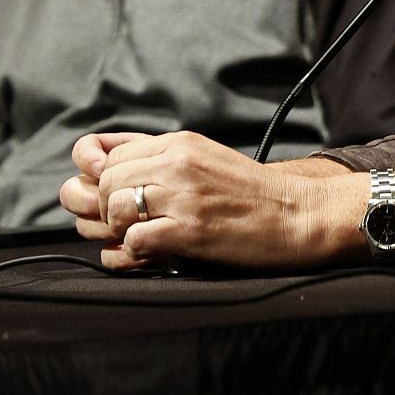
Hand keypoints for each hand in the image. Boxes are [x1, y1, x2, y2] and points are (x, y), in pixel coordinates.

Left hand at [59, 130, 368, 270]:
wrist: (298, 215)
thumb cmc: (250, 194)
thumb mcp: (205, 158)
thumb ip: (157, 156)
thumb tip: (95, 164)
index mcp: (180, 142)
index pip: (106, 154)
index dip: (100, 180)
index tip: (116, 197)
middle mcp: (178, 163)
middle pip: (103, 184)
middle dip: (105, 210)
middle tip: (130, 225)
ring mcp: (184, 196)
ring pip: (113, 210)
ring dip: (120, 231)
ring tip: (144, 237)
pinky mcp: (189, 230)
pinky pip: (133, 240)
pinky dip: (136, 252)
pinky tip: (156, 252)